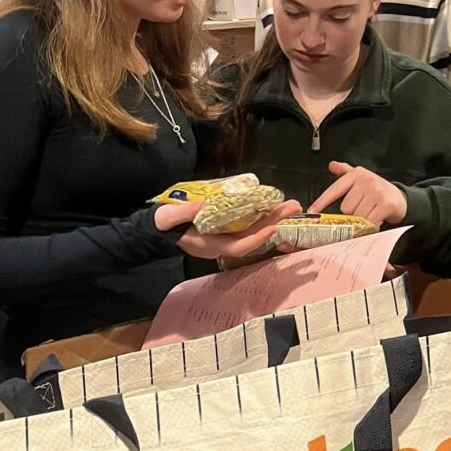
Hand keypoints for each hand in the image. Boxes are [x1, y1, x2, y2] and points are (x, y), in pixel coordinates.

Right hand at [157, 199, 303, 260]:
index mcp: (210, 245)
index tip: (273, 227)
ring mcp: (224, 237)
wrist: (157, 230)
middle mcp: (221, 244)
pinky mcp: (224, 229)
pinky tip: (271, 205)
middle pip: (252, 236)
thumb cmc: (163, 225)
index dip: (257, 238)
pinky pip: (246, 225)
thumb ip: (185, 212)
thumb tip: (204, 204)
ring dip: (271, 217)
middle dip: (273, 223)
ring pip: (252, 229)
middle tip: (293, 208)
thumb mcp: (169, 217)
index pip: (239, 246)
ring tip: (290, 205)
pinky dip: (260, 215)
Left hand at [310, 161, 407, 227]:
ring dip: (362, 219)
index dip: (322, 201)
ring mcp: (376, 191)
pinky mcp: (384, 204)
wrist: (400, 198)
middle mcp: (366, 180)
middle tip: (364, 208)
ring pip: (356, 215)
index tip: (311, 211)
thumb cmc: (376, 190)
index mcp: (356, 174)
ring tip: (371, 212)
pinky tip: (376, 218)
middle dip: (353, 212)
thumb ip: (345, 172)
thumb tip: (332, 165)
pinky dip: (370, 225)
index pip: (335, 189)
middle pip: (346, 208)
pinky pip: (368, 221)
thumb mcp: (361, 178)